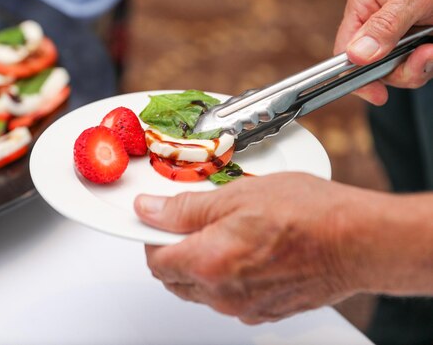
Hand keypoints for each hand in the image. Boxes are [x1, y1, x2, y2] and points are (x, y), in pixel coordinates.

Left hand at [134, 173, 374, 323]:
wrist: (358, 241)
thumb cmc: (308, 215)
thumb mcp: (236, 196)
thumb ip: (185, 208)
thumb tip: (150, 210)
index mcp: (207, 264)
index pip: (154, 259)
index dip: (151, 236)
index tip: (159, 220)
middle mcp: (222, 295)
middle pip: (174, 279)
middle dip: (172, 251)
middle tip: (190, 223)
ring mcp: (244, 308)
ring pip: (201, 290)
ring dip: (199, 264)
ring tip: (224, 232)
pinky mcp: (265, 312)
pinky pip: (229, 298)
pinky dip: (225, 277)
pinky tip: (245, 251)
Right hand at [334, 0, 432, 104]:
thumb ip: (385, 24)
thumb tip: (356, 56)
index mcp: (364, 5)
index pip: (345, 50)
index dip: (356, 74)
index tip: (376, 92)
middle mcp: (376, 22)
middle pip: (373, 67)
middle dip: (399, 70)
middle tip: (424, 57)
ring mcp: (397, 33)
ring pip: (397, 70)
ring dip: (419, 67)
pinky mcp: (417, 40)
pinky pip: (417, 66)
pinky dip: (429, 63)